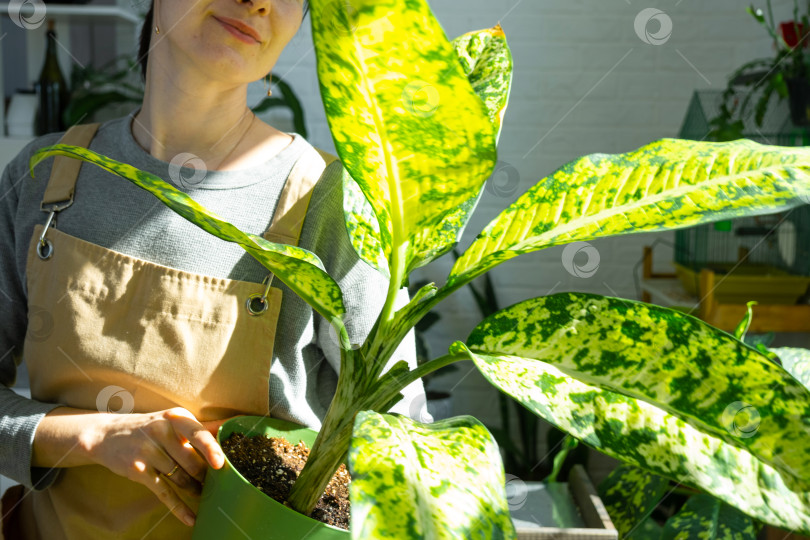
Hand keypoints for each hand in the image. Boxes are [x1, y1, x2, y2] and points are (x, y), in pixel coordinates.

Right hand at [83, 407, 231, 526]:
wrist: (106, 435)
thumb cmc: (148, 428)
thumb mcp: (171, 420)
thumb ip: (199, 427)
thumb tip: (231, 424)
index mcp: (175, 418)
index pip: (198, 434)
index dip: (211, 449)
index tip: (220, 463)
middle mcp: (161, 431)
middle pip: (191, 461)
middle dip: (204, 476)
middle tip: (214, 484)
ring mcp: (148, 451)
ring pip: (180, 477)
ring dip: (193, 489)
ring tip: (202, 494)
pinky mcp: (138, 470)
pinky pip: (164, 492)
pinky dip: (179, 507)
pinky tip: (190, 518)